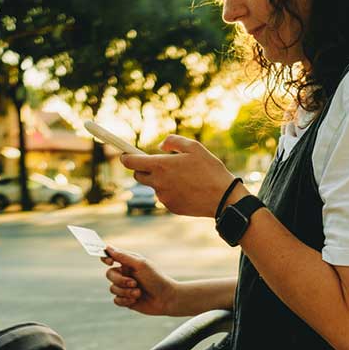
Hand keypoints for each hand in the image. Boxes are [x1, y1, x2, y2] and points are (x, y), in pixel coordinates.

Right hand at [100, 246, 179, 314]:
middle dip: (120, 280)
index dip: (106, 258)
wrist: (166, 298)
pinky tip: (136, 300)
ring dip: (126, 292)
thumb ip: (123, 256)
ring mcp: (125, 287)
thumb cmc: (156, 279)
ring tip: (138, 293)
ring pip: (112, 289)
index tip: (110, 262)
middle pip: (109, 274)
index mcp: (128, 263)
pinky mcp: (126, 300)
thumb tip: (108, 247)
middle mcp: (125, 274)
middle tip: (134, 283)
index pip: (110, 257)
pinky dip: (125, 300)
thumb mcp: (141, 264)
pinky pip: (116, 300)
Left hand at [119, 135, 235, 217]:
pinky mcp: (170, 207)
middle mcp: (158, 183)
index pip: (131, 162)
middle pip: (138, 176)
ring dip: (160, 180)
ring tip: (182, 177)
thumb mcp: (194, 147)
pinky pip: (164, 196)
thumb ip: (172, 142)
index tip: (125, 154)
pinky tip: (187, 188)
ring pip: (153, 186)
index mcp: (161, 166)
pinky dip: (170, 191)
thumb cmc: (210, 170)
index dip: (125, 157)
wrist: (223, 198)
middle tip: (157, 164)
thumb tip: (159, 147)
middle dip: (142, 169)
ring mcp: (163, 197)